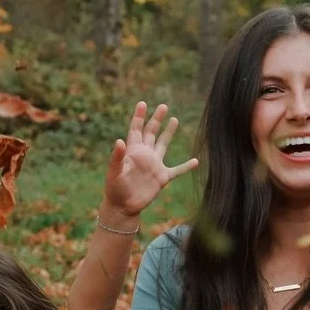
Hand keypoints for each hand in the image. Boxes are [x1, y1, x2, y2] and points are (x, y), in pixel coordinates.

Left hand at [102, 102, 196, 222]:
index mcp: (132, 151)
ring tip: (175, 120)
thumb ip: (117, 157)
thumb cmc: (114, 189)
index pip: (136, 129)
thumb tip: (119, 141)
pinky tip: (196, 162)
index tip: (143, 103)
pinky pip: (177, 170)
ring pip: (164, 145)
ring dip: (169, 133)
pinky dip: (186, 166)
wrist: (123, 207)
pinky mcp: (162, 178)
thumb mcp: (114, 172)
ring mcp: (154, 165)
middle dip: (157, 119)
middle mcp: (144, 154)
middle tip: (164, 106)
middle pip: (151, 132)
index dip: (139, 117)